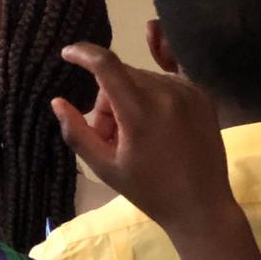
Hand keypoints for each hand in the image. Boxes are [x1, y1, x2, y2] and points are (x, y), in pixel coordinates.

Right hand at [53, 44, 260, 259]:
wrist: (202, 206)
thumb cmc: (150, 191)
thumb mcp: (105, 168)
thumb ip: (77, 132)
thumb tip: (57, 102)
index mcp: (140, 110)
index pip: (106, 65)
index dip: (83, 53)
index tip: (67, 53)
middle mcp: (166, 92)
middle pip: (122, 77)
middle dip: (108, 100)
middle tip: (111, 137)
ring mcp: (188, 91)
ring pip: (144, 78)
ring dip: (131, 98)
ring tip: (135, 136)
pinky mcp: (202, 95)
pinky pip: (167, 80)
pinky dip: (153, 93)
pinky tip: (150, 105)